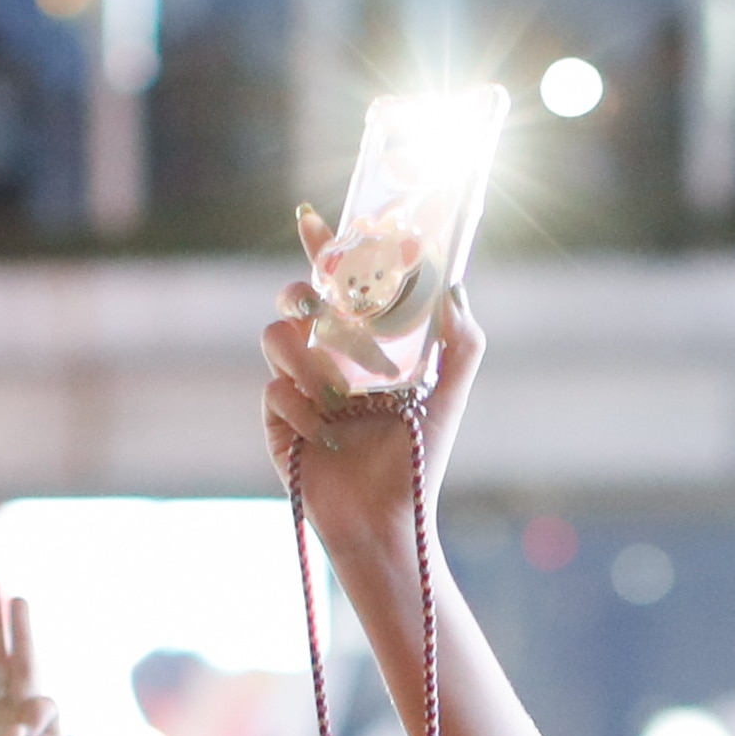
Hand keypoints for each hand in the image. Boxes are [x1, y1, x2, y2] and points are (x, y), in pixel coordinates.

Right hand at [260, 249, 487, 541]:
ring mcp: (296, 387)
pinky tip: (326, 433)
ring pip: (275, 336)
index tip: (314, 217)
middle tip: (324, 309)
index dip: (321, 245)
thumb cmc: (416, 459)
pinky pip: (274, 389)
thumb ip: (460, 343)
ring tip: (339, 392)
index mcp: (362, 344)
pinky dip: (302, 407)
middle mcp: (325, 357)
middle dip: (303, 292)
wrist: (387, 518)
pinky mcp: (276, 420)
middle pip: (293, 298)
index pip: (336, 284)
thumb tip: (455, 287)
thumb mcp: (448, 396)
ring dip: (308, 356)